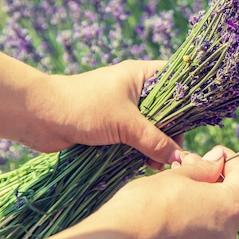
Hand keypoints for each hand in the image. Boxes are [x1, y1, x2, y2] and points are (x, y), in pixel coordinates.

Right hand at [19, 146, 238, 238]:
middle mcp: (229, 232)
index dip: (231, 158)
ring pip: (220, 212)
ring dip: (207, 193)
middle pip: (234, 195)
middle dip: (216, 175)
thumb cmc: (148, 203)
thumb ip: (205, 167)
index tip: (213, 151)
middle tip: (192, 162)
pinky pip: (208, 229)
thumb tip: (218, 161)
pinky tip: (177, 203)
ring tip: (181, 181)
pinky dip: (199, 213)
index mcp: (230, 207)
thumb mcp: (180, 175)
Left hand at [30, 60, 181, 167]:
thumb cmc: (84, 107)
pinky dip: (141, 151)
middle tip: (172, 152)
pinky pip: (136, 139)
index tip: (198, 120)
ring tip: (155, 163)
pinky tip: (144, 164)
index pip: (177, 80)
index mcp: (141, 75)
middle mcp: (136, 90)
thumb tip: (179, 158)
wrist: (39, 117)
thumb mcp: (125, 123)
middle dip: (171, 132)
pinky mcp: (112, 127)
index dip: (189, 98)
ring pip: (152, 127)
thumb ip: (154, 140)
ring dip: (156, 145)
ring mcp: (124, 109)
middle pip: (167, 110)